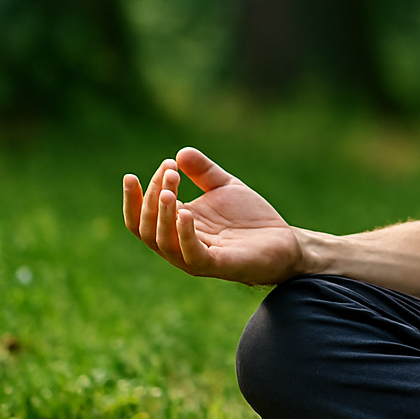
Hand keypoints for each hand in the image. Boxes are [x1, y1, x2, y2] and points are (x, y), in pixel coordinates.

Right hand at [122, 148, 303, 284]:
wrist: (284, 240)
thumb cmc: (250, 218)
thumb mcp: (225, 187)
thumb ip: (203, 171)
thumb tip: (180, 153)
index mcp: (176, 226)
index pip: (141, 216)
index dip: (135, 197)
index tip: (141, 172)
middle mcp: (180, 245)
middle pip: (147, 228)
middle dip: (152, 198)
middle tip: (169, 172)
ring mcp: (196, 258)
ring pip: (163, 243)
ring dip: (162, 215)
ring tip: (168, 191)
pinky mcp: (217, 265)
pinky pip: (192, 254)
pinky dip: (185, 235)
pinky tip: (186, 213)